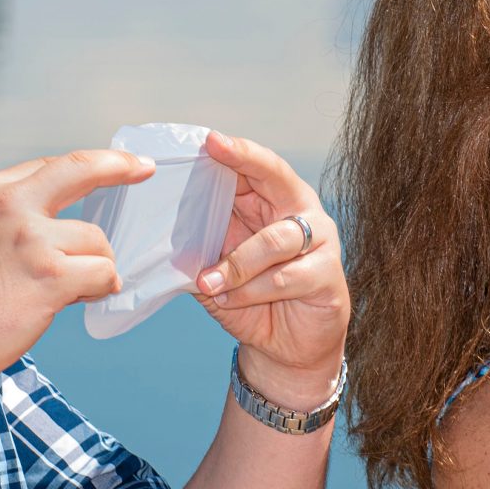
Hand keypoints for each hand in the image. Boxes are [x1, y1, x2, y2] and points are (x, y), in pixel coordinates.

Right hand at [0, 148, 152, 390]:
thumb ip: (18, 216)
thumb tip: (74, 222)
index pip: (51, 167)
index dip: (89, 164)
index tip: (119, 163)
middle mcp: (9, 205)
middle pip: (80, 169)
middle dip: (118, 166)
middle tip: (142, 169)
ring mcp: (31, 239)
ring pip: (97, 239)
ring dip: (96, 265)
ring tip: (71, 290)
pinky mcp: (51, 276)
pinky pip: (103, 273)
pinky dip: (101, 287)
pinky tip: (81, 299)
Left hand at [190, 132, 349, 405]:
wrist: (286, 348)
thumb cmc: (252, 299)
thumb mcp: (219, 267)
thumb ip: (201, 245)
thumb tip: (161, 231)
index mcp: (274, 203)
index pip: (255, 168)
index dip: (235, 151)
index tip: (208, 140)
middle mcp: (301, 213)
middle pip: (277, 176)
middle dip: (245, 161)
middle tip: (215, 150)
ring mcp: (321, 243)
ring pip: (274, 240)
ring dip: (236, 263)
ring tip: (209, 281)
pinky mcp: (328, 276)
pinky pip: (283, 277)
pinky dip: (250, 290)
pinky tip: (229, 299)